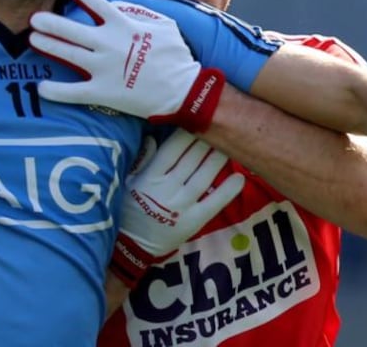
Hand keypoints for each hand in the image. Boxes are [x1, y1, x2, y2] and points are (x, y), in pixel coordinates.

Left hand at [29, 0, 224, 132]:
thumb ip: (137, 14)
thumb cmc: (175, 55)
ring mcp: (104, 68)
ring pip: (67, 55)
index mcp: (122, 25)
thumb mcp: (162, 24)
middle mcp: (108, 44)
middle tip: (35, 19)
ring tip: (33, 40)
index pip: (94, 0)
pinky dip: (56, 91)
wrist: (184, 90)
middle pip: (71, 30)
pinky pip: (74, 92)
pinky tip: (42, 88)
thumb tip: (117, 6)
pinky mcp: (103, 92)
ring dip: (48, 46)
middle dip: (49, 23)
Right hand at [110, 130, 244, 287]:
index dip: (187, 134)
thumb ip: (141, 160)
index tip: (197, 120)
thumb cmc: (127, 209)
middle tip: (219, 127)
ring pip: (204, 177)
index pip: (172, 149)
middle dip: (206, 142)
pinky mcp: (193, 222)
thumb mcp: (127, 182)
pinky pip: (213, 204)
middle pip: (191, 160)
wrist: (131, 246)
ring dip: (218, 159)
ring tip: (230, 145)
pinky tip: (240, 178)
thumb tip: (153, 136)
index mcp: (149, 177)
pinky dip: (227, 191)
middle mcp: (167, 188)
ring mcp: (181, 206)